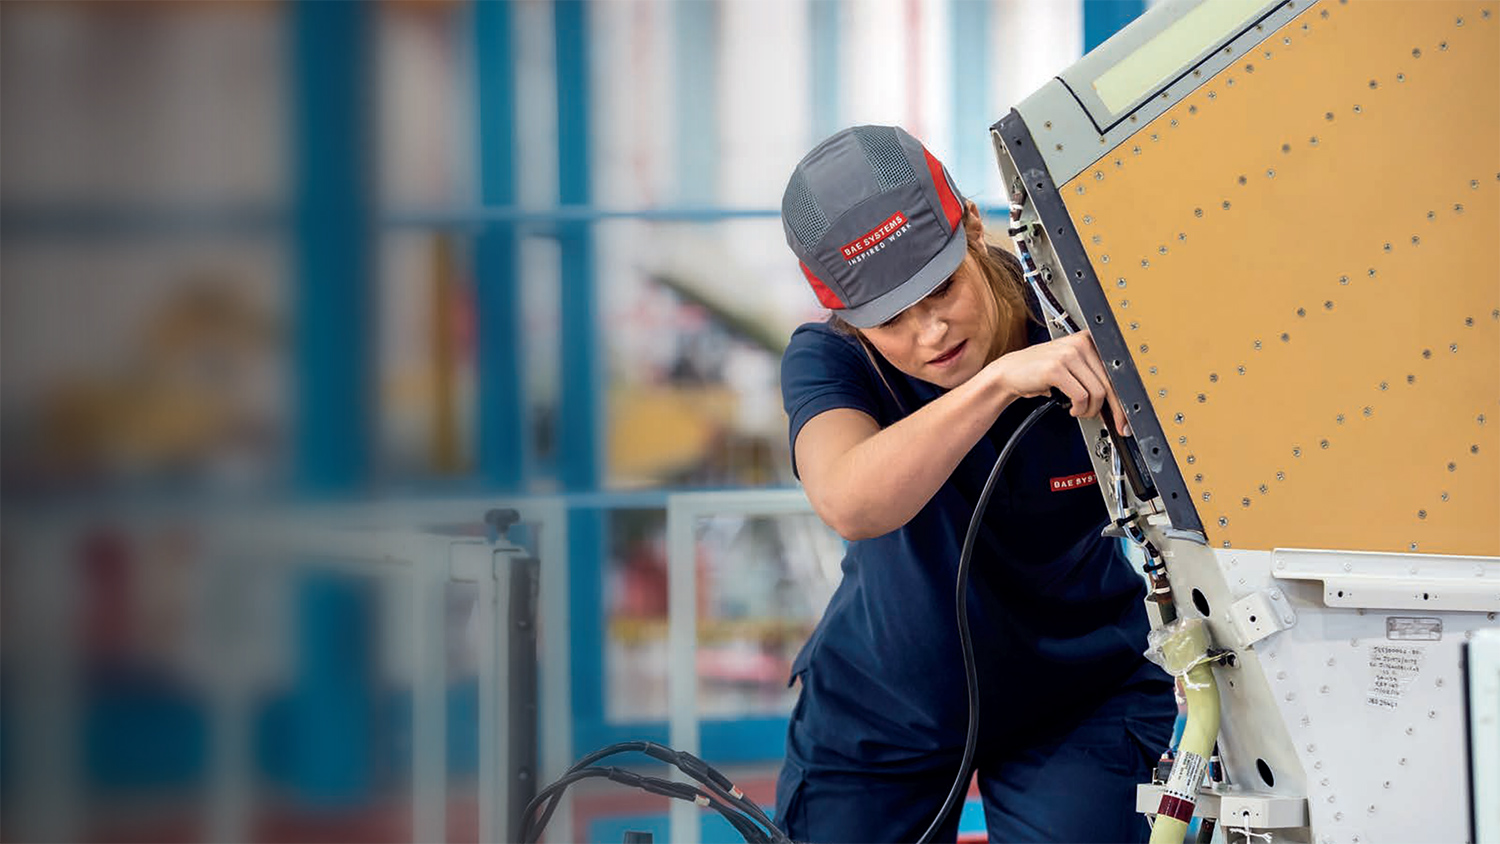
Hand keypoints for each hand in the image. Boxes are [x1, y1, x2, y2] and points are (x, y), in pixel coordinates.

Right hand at [987, 330, 1130, 433]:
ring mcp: (1068, 354)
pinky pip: (1080, 396)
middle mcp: (1080, 343)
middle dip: (1114, 409)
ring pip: (1097, 392)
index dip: (1122, 397)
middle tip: (1113, 424)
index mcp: (1088, 339)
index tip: (1124, 416)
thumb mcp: (1070, 366)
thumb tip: (1117, 400)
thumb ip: (1092, 375)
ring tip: (1080, 411)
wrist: (1009, 372)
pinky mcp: (1056, 369)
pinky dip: (1079, 409)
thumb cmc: (1040, 371)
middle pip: (1110, 383)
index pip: (1115, 371)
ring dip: (1090, 410)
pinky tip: (1072, 409)